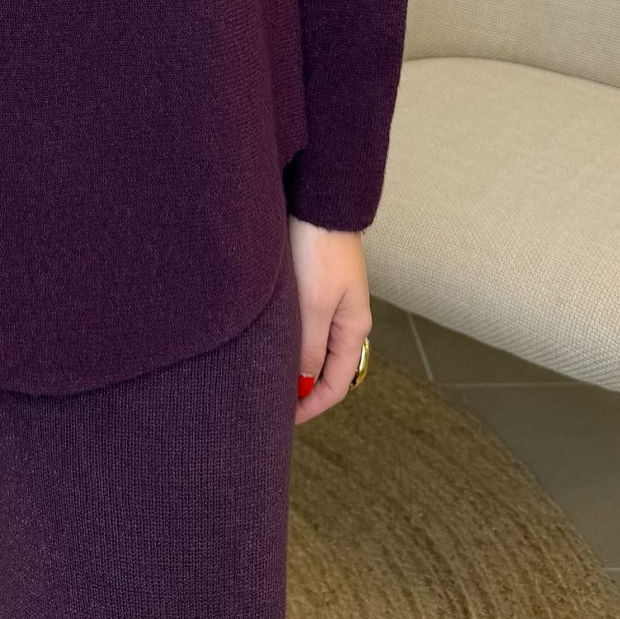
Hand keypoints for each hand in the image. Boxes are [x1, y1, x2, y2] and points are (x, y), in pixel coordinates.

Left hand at [289, 214, 372, 426]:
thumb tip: (303, 382)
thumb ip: (309, 347)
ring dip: (294, 363)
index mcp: (354, 328)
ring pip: (314, 346)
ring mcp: (332, 301)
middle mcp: (346, 319)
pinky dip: (290, 340)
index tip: (284, 419)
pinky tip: (269, 341)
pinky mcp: (317, 285)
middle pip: (326, 368)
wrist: (319, 200)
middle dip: (301, 388)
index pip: (337, 384)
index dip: (311, 405)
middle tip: (270, 401)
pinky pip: (306, 325)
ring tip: (265, 373)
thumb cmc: (320, 249)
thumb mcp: (314, 304)